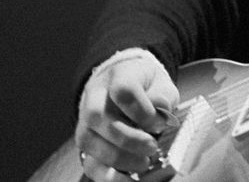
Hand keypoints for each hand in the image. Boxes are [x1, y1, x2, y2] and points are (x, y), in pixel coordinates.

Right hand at [75, 50, 177, 180]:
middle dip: (128, 138)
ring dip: (117, 158)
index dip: (142, 110)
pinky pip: (88, 162)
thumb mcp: (161, 83)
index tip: (160, 122)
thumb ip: (162, 95)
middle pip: (99, 117)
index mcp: (118, 76)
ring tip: (143, 163)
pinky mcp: (86, 143)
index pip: (123, 90)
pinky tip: (128, 179)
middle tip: (152, 147)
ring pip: (88, 141)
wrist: (123, 85)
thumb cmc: (145, 87)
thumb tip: (160, 108)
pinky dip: (108, 176)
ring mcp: (86, 120)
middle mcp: (95, 97)